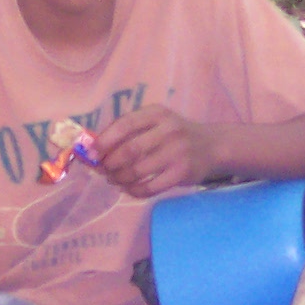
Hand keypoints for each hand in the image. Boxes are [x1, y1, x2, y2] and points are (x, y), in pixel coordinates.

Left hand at [92, 104, 214, 198]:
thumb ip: (131, 131)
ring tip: (114, 180)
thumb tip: (94, 148)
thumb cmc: (176, 134)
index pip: (126, 124)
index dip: (105, 140)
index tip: (92, 153)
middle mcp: (168, 130)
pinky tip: (129, 188)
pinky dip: (134, 191)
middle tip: (102, 170)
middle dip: (110, 163)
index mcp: (157, 113)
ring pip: (137, 171)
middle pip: (129, 150)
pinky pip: (150, 187)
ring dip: (119, 179)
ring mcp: (177, 152)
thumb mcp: (158, 123)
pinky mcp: (182, 173)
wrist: (212, 146)